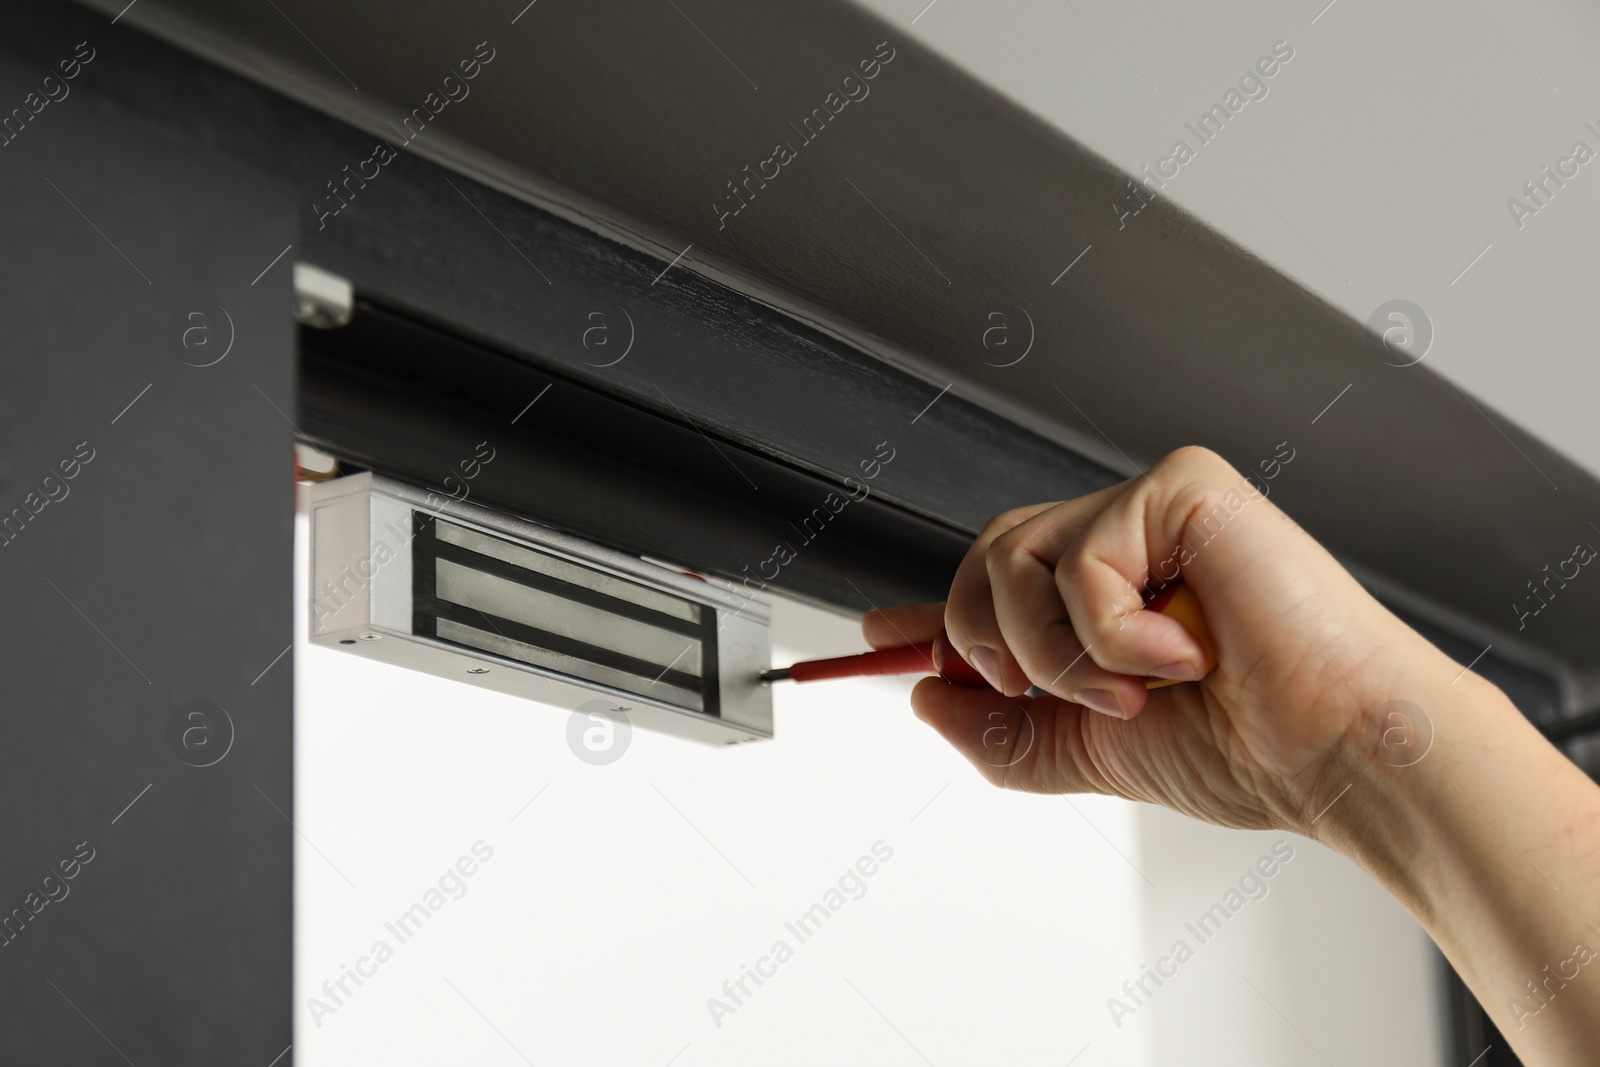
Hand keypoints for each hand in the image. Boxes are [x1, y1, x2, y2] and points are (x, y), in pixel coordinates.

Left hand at [865, 446, 1461, 833]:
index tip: (878, 636)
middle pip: (987, 560)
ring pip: (1012, 557)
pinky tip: (1186, 653)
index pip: (1002, 587)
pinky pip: (1080, 555)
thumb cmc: (1249, 749)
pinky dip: (1112, 633)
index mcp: (1111, 599)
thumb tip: (923, 695)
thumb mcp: (1091, 753)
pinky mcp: (1183, 487)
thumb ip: (1001, 731)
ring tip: (1137, 689)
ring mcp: (1154, 509)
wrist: (1338, 753)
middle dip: (998, 649)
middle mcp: (1129, 542)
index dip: (936, 614)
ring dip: (1058, 655)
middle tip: (1069, 699)